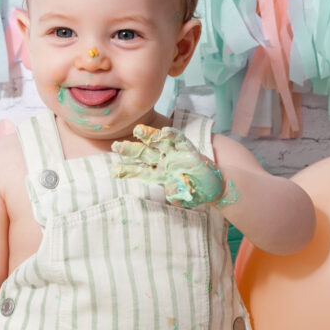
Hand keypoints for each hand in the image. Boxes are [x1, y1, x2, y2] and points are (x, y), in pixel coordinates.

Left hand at [111, 125, 225, 207]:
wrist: (214, 188)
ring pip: (158, 142)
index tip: (114, 171)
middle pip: (144, 154)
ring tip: (137, 130)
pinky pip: (179, 140)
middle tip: (116, 146)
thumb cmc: (196, 193)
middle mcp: (164, 163)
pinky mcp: (189, 150)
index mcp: (159, 175)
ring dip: (148, 136)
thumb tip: (170, 191)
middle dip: (130, 150)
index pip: (140, 171)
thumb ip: (177, 196)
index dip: (128, 171)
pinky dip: (172, 135)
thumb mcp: (185, 198)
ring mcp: (175, 155)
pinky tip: (164, 132)